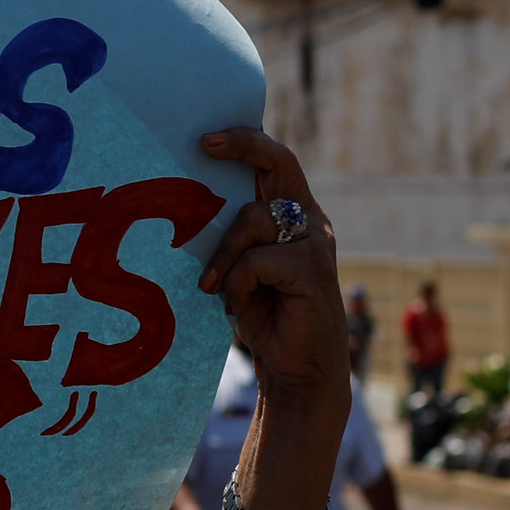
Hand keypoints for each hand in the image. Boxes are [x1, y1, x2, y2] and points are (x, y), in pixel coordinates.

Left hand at [195, 128, 347, 399]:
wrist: (296, 370)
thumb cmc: (266, 318)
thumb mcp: (243, 269)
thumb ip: (235, 237)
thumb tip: (192, 203)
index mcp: (295, 217)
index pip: (276, 164)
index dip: (246, 143)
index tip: (207, 139)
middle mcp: (311, 222)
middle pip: (280, 164)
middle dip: (243, 147)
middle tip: (204, 145)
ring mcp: (316, 243)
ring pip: (253, 219)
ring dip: (225, 254)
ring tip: (214, 286)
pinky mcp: (313, 269)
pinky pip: (257, 260)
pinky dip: (238, 282)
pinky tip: (238, 304)